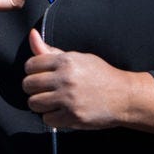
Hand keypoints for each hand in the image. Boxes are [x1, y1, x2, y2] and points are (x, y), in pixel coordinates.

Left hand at [22, 30, 153, 134]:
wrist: (125, 96)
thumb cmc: (99, 75)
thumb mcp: (77, 58)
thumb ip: (51, 50)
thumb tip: (32, 34)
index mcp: (66, 61)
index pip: (31, 65)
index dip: (32, 71)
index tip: (39, 75)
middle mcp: (66, 79)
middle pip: (28, 84)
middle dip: (33, 88)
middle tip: (44, 90)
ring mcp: (69, 99)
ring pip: (34, 103)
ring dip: (40, 104)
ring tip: (51, 101)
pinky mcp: (73, 116)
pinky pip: (47, 119)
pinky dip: (52, 117)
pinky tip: (61, 111)